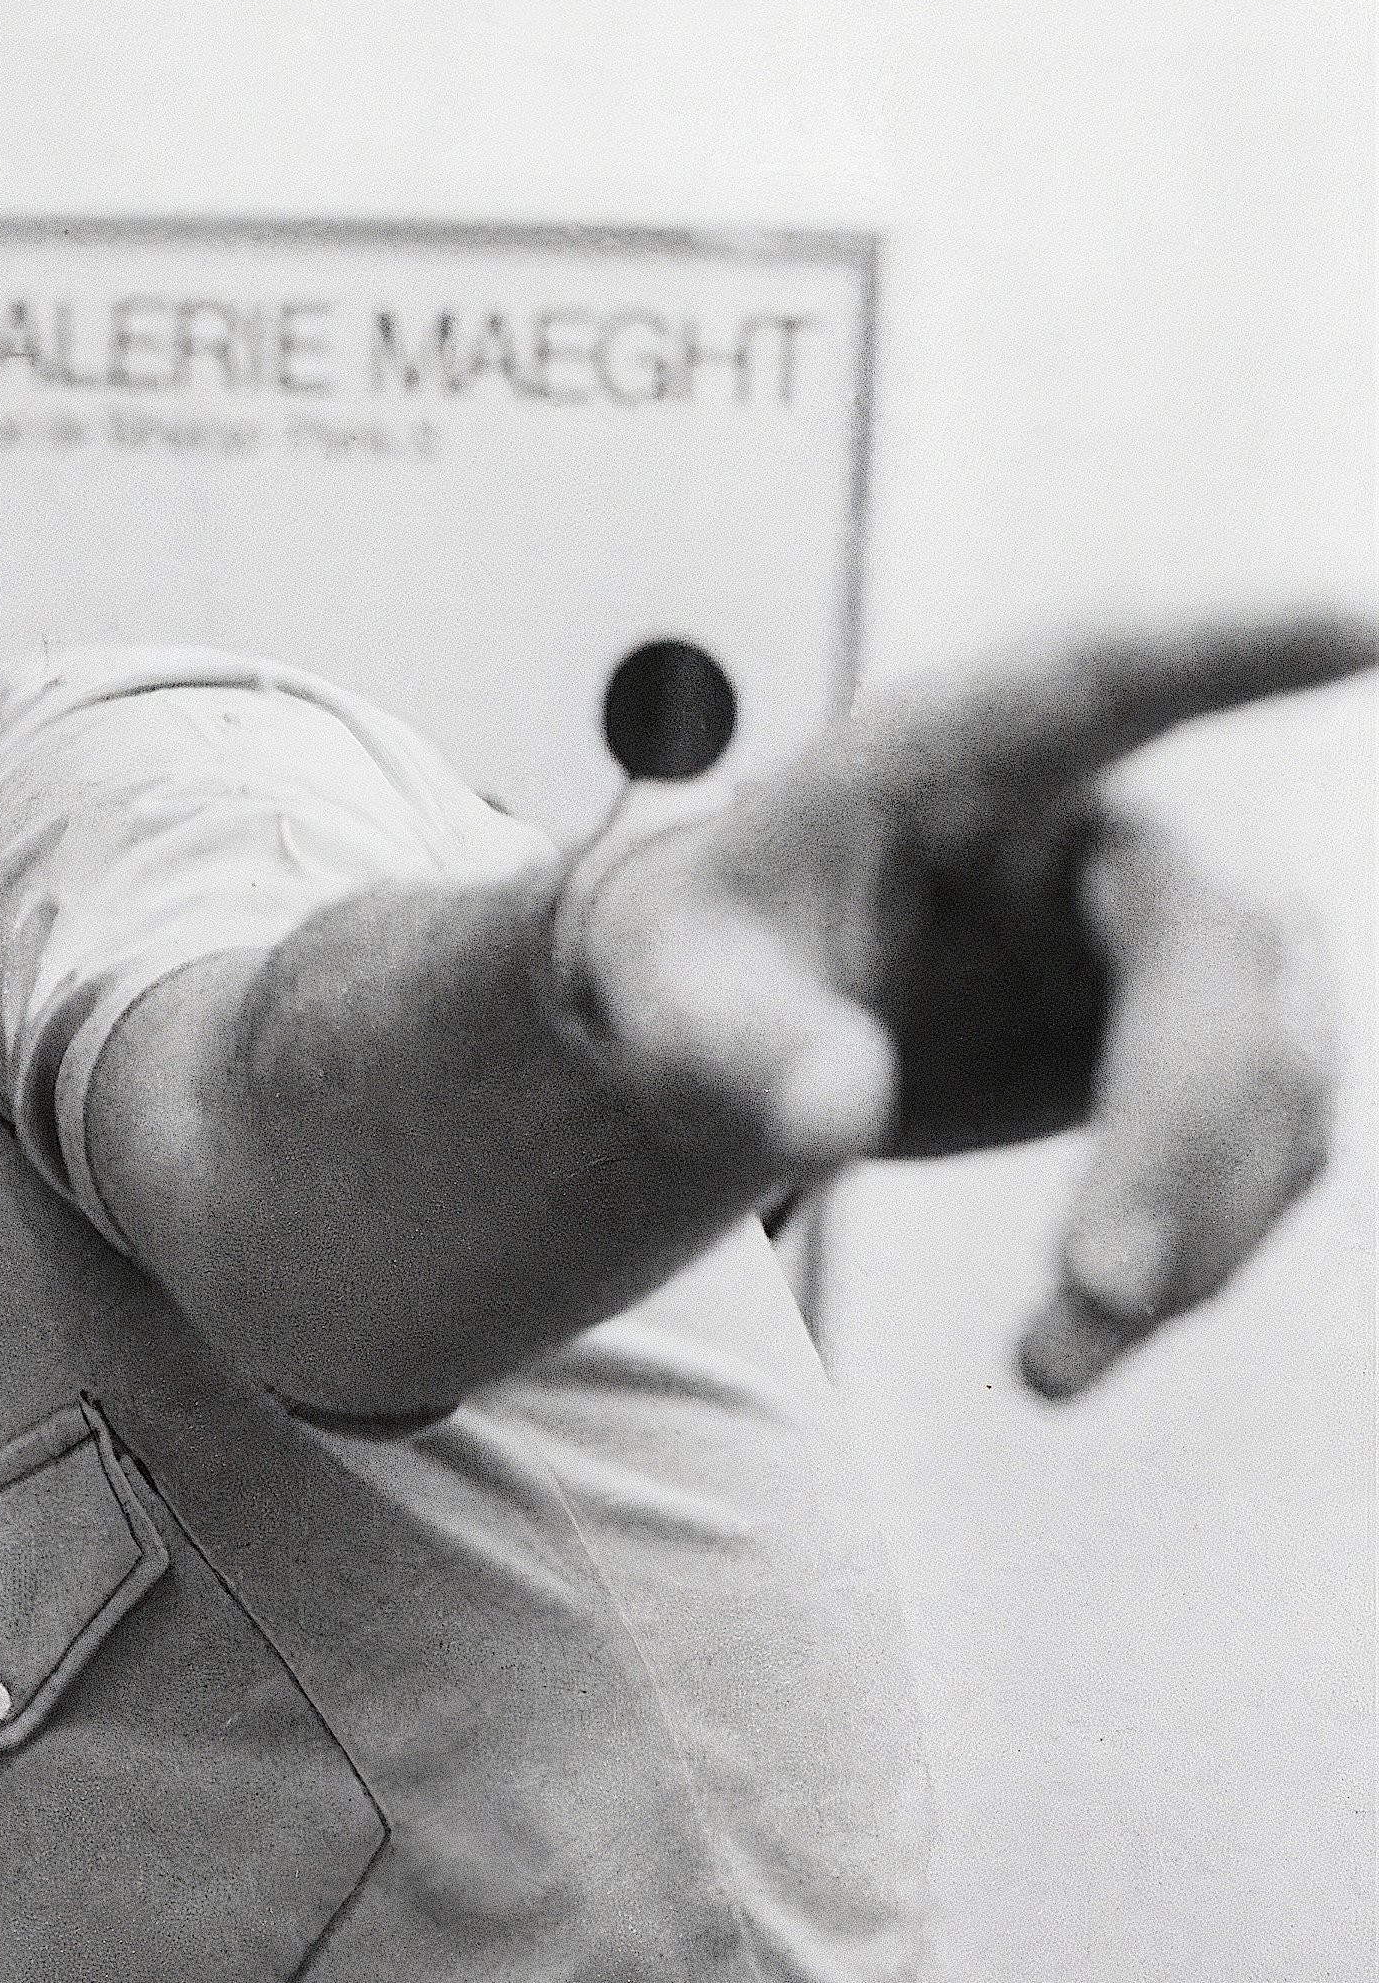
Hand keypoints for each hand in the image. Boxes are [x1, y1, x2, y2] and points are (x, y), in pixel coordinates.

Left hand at [560, 606, 1375, 1398]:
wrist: (737, 1017)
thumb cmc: (701, 962)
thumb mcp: (671, 995)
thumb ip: (736, 1045)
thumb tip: (830, 1119)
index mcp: (947, 758)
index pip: (1098, 677)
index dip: (1225, 646)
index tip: (1350, 620)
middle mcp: (1088, 823)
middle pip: (1210, 954)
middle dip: (1178, 1132)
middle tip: (1098, 1290)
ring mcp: (1165, 925)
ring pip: (1272, 1066)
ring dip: (1194, 1225)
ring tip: (1052, 1362)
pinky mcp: (1200, 1032)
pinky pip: (1261, 1144)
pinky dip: (1194, 1248)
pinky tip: (1085, 1331)